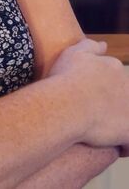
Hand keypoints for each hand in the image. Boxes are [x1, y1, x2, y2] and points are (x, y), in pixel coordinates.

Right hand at [46, 38, 128, 152]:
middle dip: (113, 106)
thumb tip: (104, 44)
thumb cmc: (66, 78)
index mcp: (114, 67)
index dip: (104, 90)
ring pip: (125, 117)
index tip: (92, 97)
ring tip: (102, 130)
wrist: (67, 104)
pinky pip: (128, 142)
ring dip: (117, 122)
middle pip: (123, 97)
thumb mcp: (74, 53)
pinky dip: (123, 145)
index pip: (116, 79)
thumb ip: (90, 46)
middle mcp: (126, 85)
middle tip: (95, 113)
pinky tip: (109, 144)